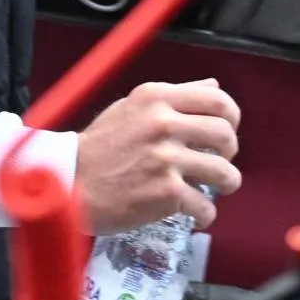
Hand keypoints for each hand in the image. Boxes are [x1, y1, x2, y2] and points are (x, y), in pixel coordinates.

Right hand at [74, 78, 241, 235]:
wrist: (68, 183)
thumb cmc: (98, 148)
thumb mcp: (131, 108)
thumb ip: (173, 97)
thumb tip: (211, 85)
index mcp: (156, 98)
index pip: (217, 99)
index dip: (231, 117)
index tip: (225, 131)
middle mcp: (163, 124)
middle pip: (225, 134)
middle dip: (229, 152)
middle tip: (219, 161)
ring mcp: (166, 159)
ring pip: (224, 172)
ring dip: (226, 183)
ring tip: (216, 189)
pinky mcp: (166, 192)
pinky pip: (205, 206)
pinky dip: (204, 214)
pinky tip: (195, 213)